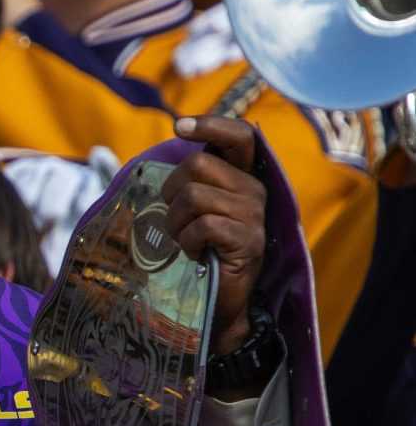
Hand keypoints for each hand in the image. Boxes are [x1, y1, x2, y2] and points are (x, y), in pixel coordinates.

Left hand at [169, 116, 267, 357]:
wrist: (221, 300)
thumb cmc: (203, 249)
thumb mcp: (196, 208)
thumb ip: (190, 178)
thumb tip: (171, 137)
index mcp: (243, 178)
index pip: (239, 136)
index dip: (211, 125)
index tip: (180, 126)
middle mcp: (254, 191)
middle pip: (197, 166)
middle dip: (172, 193)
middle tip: (179, 220)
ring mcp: (254, 216)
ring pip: (193, 197)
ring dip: (177, 223)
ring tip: (188, 241)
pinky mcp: (247, 241)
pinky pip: (201, 226)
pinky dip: (188, 242)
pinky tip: (198, 255)